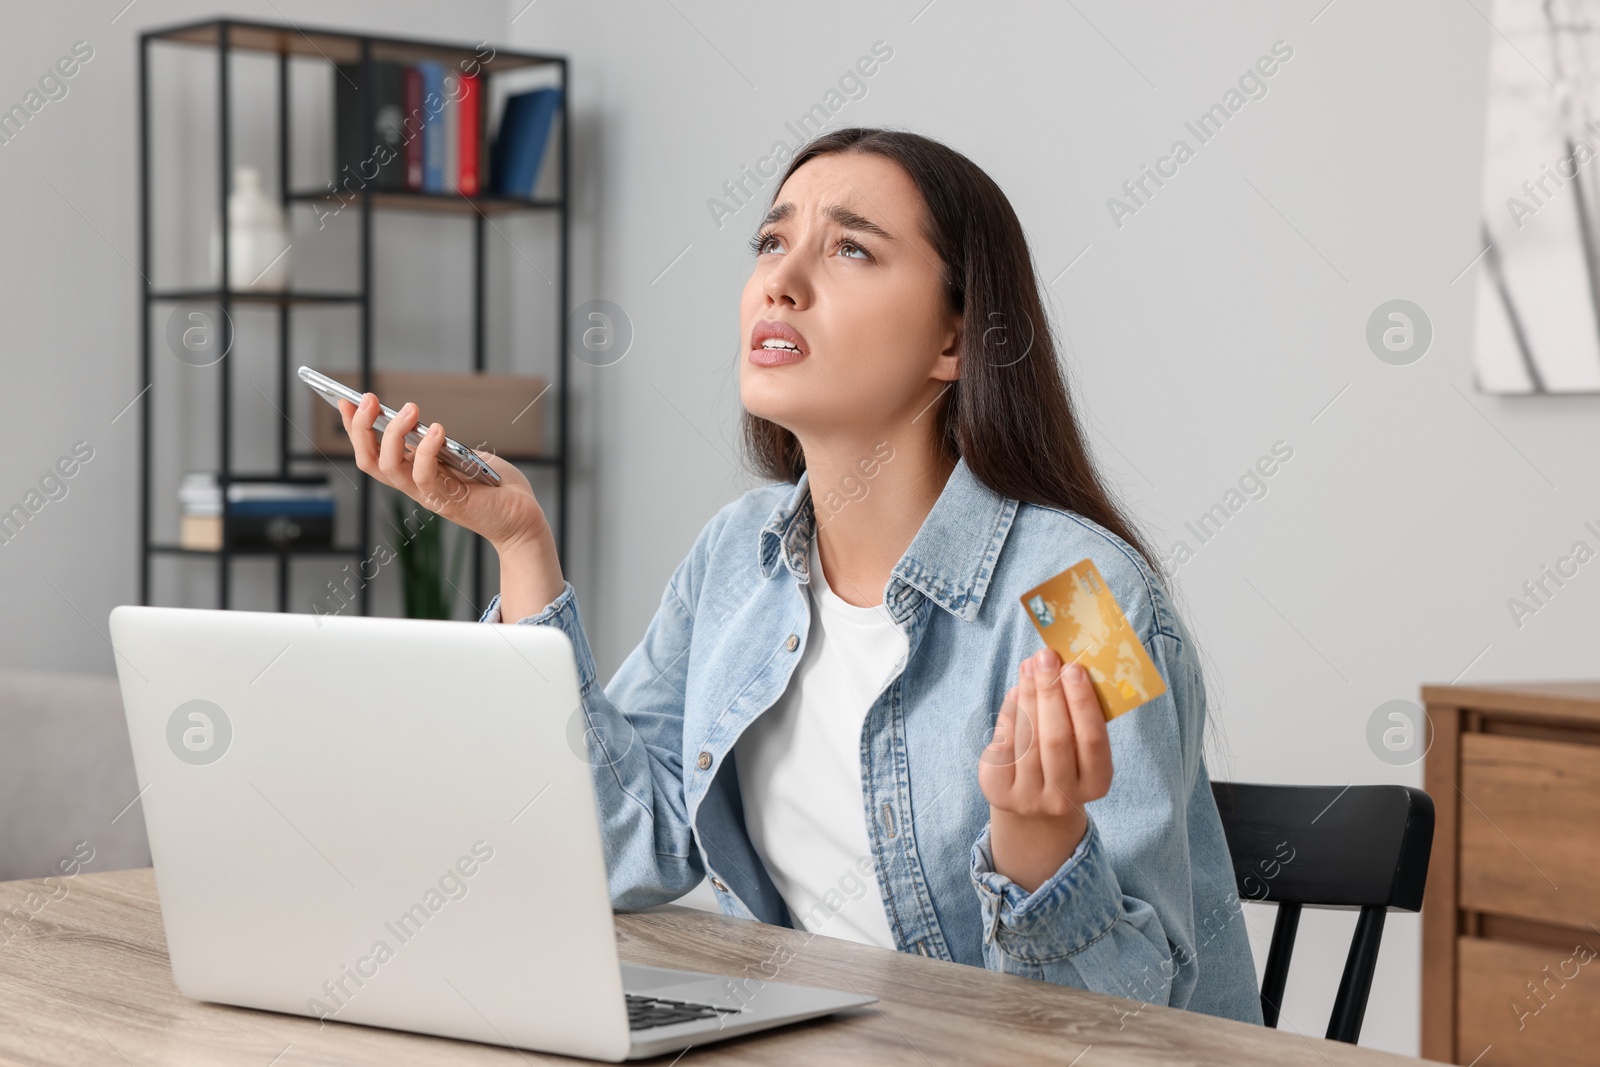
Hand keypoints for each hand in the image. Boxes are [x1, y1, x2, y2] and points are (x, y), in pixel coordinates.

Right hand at [339, 394, 545, 551]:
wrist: (523, 518)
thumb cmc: (495, 484)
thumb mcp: (462, 455)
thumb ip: (441, 443)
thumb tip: (422, 424)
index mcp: (414, 474)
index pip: (372, 453)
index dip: (355, 429)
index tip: (345, 400)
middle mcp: (415, 487)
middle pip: (370, 461)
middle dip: (360, 429)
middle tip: (367, 399)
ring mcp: (429, 496)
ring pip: (390, 468)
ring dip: (392, 435)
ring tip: (408, 409)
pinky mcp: (449, 501)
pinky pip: (425, 476)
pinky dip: (427, 451)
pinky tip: (437, 430)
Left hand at [979, 647, 1113, 893]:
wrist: (1033, 803)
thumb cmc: (1064, 760)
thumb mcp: (1079, 746)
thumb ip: (1077, 714)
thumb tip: (1058, 666)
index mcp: (1096, 784)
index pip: (1092, 740)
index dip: (1082, 702)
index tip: (1073, 668)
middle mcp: (1063, 798)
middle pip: (1056, 739)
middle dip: (1050, 693)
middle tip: (1045, 658)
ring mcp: (1029, 798)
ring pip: (1027, 739)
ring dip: (1027, 696)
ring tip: (1029, 667)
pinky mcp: (999, 791)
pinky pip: (1003, 744)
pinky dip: (1009, 712)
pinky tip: (1016, 691)